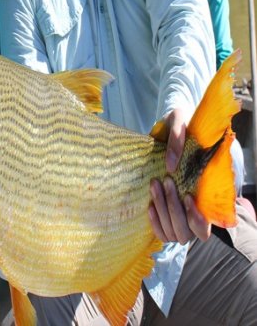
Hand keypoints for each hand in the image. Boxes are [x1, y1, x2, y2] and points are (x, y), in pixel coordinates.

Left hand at [148, 109, 210, 243]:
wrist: (166, 130)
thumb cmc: (177, 127)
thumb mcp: (178, 123)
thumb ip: (178, 138)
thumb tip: (171, 166)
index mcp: (207, 194)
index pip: (205, 226)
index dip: (197, 218)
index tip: (186, 197)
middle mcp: (193, 210)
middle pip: (185, 232)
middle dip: (173, 210)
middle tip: (165, 182)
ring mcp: (177, 215)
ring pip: (172, 232)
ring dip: (163, 211)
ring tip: (154, 185)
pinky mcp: (163, 213)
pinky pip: (160, 231)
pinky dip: (154, 221)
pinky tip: (149, 205)